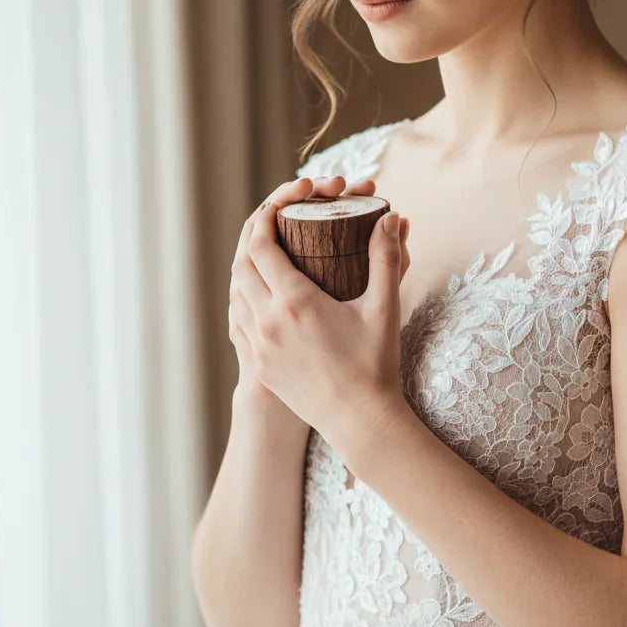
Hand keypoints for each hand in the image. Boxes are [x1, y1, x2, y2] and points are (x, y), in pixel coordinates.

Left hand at [230, 174, 411, 460]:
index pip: (261, 244)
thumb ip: (386, 259)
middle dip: (254, 234)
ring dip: (245, 265)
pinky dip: (242, 296)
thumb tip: (391, 218)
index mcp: (294, 303)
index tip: (282, 203)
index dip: (266, 216)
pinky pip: (236, 319)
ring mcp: (258, 345)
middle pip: (241, 262)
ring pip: (234, 291)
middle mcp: (266, 322)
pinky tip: (258, 291)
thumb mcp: (383, 308)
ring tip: (266, 250)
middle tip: (274, 219)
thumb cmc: (374, 366)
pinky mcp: (258, 364)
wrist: (360, 422)